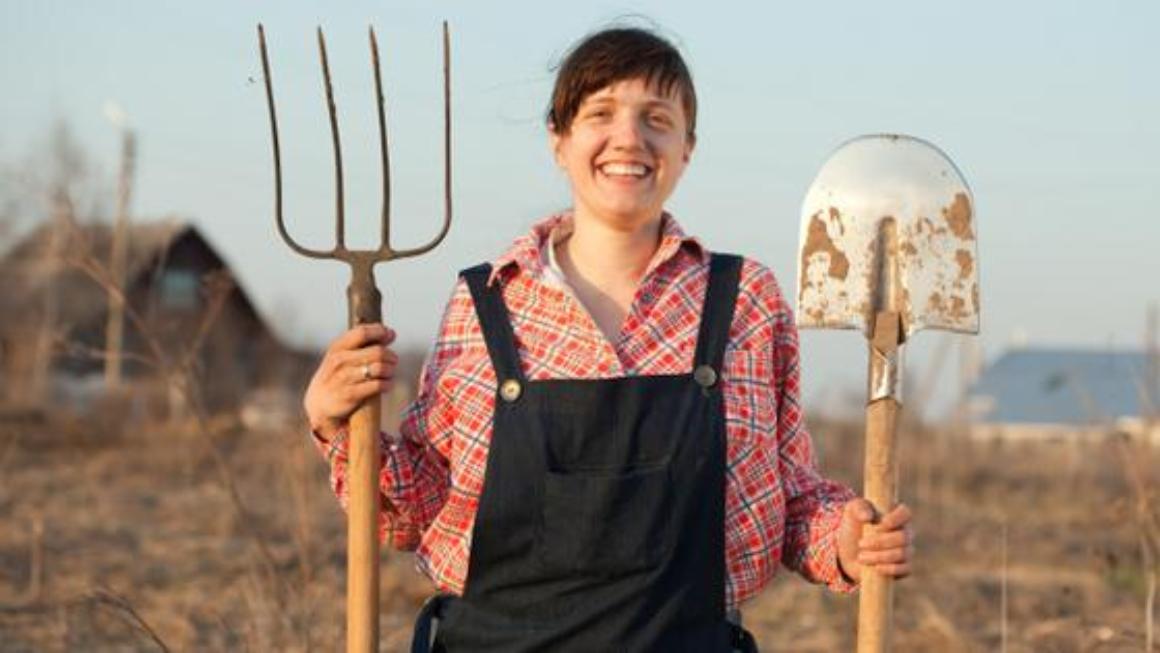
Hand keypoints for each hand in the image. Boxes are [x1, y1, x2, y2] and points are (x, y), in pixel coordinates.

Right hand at [304, 324, 397, 440]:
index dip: (380, 331)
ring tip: (390, 373)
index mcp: (338, 347)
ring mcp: (344, 377)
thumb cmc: (336, 375)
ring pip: (379, 368)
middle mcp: (340, 360)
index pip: (362, 332)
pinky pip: (377, 385)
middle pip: (377, 351)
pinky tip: (387, 384)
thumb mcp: (342, 355)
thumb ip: (363, 344)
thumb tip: (390, 333)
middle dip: (390, 355)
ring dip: (390, 370)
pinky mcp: (350, 394)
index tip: (390, 335)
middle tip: (393, 360)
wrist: (319, 403)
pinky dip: (387, 384)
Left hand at [836, 499, 912, 582]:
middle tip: (860, 544)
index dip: (895, 519)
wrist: (848, 552)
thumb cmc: (854, 527)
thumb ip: (858, 508)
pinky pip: (906, 569)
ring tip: (861, 557)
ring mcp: (906, 550)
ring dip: (880, 556)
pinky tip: (876, 568)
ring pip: (903, 554)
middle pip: (903, 537)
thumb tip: (868, 516)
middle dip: (880, 542)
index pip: (905, 513)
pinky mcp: (903, 567)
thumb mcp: (851, 512)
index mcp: (895, 515)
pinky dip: (890, 569)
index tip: (878, 526)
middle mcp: (905, 532)